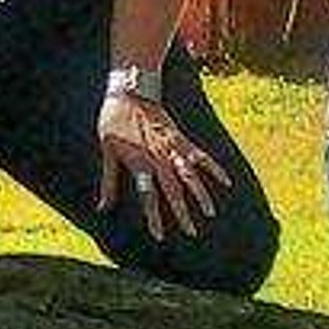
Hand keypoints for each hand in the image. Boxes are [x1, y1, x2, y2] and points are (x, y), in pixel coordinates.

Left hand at [93, 89, 232, 241]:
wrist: (129, 92)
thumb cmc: (113, 122)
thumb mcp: (107, 151)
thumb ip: (109, 182)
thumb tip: (102, 208)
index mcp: (139, 163)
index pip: (148, 197)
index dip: (154, 217)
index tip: (159, 236)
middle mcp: (158, 158)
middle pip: (172, 190)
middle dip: (182, 212)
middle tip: (191, 233)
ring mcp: (172, 148)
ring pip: (189, 175)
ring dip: (200, 194)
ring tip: (210, 212)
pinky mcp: (180, 138)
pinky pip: (200, 155)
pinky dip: (213, 168)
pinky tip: (226, 181)